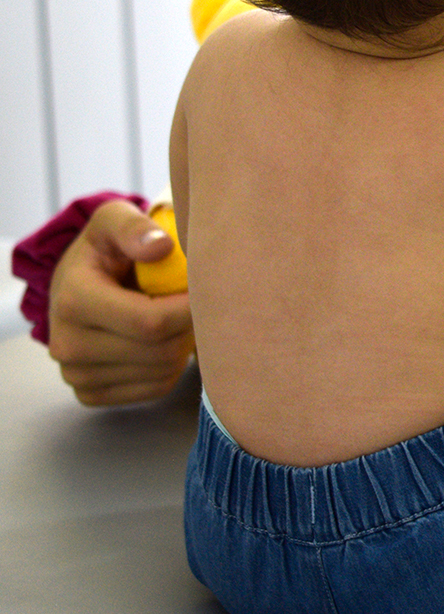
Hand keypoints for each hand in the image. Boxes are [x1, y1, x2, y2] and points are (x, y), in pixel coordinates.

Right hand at [48, 199, 194, 405]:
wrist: (78, 283)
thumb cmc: (106, 249)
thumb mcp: (114, 220)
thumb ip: (134, 227)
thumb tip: (161, 247)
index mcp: (73, 300)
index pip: (149, 322)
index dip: (188, 309)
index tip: (207, 290)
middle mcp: (67, 344)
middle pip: (159, 351)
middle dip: (189, 327)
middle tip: (197, 304)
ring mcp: (77, 375)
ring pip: (162, 373)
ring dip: (183, 346)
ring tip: (178, 318)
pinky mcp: (91, 393)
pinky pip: (155, 388)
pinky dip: (172, 367)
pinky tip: (166, 340)